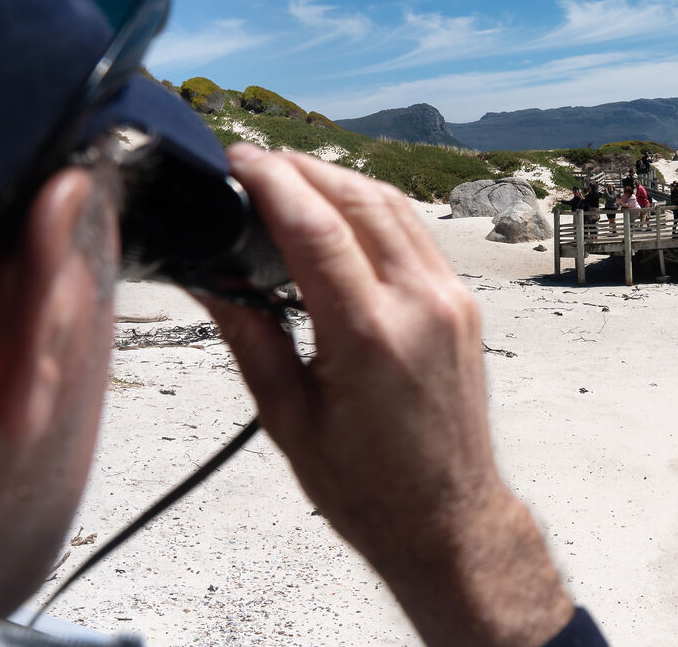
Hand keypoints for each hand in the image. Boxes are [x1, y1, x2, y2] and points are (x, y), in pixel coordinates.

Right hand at [200, 145, 571, 646]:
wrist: (447, 517)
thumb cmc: (370, 487)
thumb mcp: (288, 419)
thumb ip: (252, 338)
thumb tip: (213, 279)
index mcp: (371, 336)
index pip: (316, 228)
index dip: (273, 182)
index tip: (237, 159)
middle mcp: (421, 305)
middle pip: (360, 199)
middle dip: (304, 169)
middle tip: (254, 161)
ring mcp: (451, 300)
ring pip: (396, 207)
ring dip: (341, 181)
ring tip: (289, 176)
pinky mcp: (463, 304)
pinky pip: (418, 234)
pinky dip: (376, 208)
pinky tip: (341, 211)